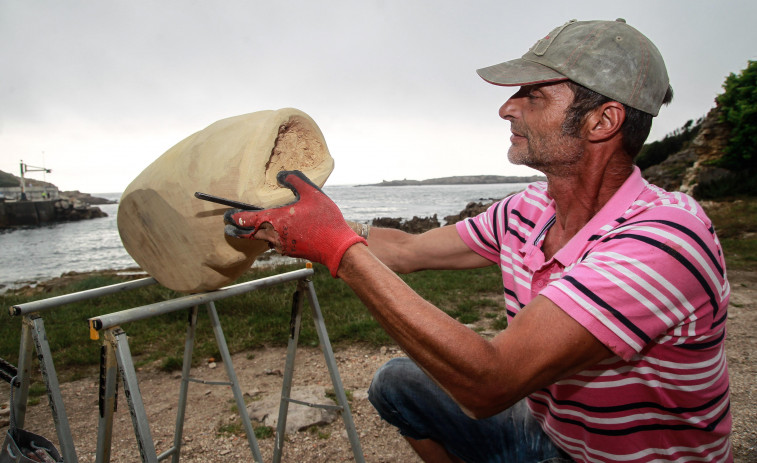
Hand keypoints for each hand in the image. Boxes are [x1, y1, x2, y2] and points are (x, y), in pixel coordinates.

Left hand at [224, 170, 366, 276]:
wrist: (337, 247)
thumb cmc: (325, 220)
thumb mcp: (312, 193)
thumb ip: (294, 180)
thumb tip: (280, 174)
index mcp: (275, 220)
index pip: (248, 219)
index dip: (236, 218)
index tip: (227, 217)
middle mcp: (274, 235)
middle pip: (250, 234)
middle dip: (239, 230)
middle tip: (230, 226)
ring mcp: (281, 246)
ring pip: (262, 240)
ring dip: (256, 234)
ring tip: (254, 228)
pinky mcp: (290, 252)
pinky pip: (274, 245)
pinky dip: (270, 239)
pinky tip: (277, 233)